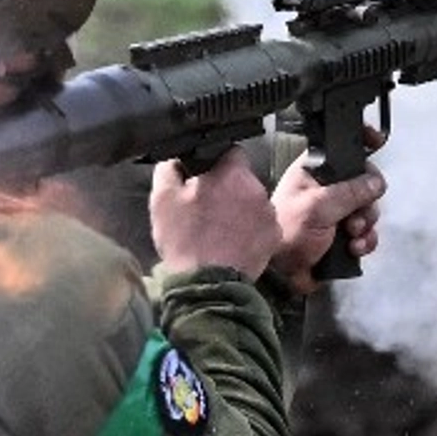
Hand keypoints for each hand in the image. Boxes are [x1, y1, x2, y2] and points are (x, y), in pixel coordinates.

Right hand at [151, 146, 282, 278]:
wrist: (206, 284)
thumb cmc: (184, 240)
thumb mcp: (162, 199)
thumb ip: (169, 169)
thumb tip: (176, 161)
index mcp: (231, 174)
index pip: (231, 151)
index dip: (217, 162)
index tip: (206, 177)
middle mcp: (257, 189)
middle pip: (243, 178)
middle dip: (228, 188)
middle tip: (208, 207)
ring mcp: (269, 214)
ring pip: (253, 201)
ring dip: (240, 208)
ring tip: (220, 228)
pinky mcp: (274, 237)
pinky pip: (262, 224)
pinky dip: (250, 229)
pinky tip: (232, 242)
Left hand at [268, 135, 387, 294]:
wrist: (282, 273)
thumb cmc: (287, 234)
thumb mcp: (318, 207)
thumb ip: (349, 192)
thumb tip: (375, 183)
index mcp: (314, 172)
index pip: (342, 148)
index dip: (361, 143)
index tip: (376, 141)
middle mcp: (327, 189)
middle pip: (365, 184)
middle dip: (367, 203)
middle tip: (354, 216)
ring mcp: (336, 212)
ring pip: (368, 210)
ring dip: (366, 225)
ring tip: (351, 235)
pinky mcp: (342, 235)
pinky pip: (366, 233)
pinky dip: (365, 241)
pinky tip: (354, 248)